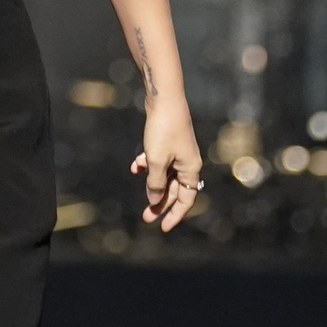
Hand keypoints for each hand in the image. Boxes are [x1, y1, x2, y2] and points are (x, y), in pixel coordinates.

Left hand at [129, 98, 204, 232]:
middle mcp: (188, 162)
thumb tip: (154, 199)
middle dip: (160, 203)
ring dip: (152, 185)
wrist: (164, 98)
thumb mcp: (156, 161)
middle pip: (174, 190)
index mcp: (190, 169)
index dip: (175, 215)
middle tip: (145, 217)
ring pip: (165, 176)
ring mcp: (178, 151)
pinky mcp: (169, 141)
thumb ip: (155, 183)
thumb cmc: (163, 130)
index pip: (186, 200)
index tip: (163, 227)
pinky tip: (135, 166)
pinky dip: (148, 165)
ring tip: (141, 194)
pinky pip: (159, 160)